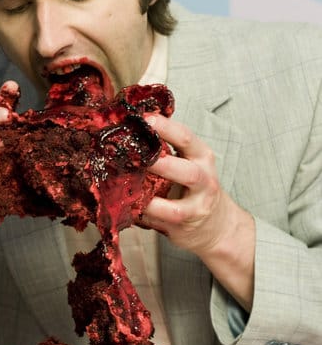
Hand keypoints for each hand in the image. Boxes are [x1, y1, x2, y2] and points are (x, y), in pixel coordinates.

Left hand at [140, 113, 254, 309]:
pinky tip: (128, 207)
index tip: (143, 119)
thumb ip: (166, 143)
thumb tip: (134, 118)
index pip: (186, 138)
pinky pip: (160, 223)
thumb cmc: (194, 184)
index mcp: (202, 156)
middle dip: (160, 165)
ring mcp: (196, 207)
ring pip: (175, 206)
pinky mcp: (184, 226)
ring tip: (128, 191)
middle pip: (187, 172)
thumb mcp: (188, 159)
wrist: (216, 224)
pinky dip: (143, 215)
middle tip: (135, 157)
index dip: (165, 127)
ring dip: (149, 200)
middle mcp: (204, 180)